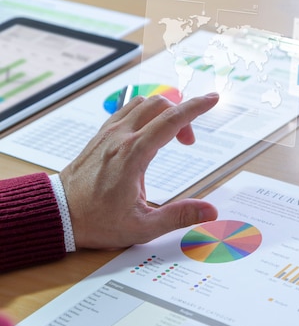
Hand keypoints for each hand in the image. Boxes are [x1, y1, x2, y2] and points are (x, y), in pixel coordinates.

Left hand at [60, 93, 219, 249]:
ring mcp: (108, 134)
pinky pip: (127, 111)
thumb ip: (179, 216)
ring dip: (163, 111)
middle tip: (189, 142)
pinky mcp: (101, 136)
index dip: (196, 108)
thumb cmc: (97, 222)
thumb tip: (210, 211)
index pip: (171, 121)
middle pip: (159, 104)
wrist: (59, 215)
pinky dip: (145, 113)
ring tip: (172, 137)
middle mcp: (120, 138)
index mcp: (132, 155)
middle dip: (182, 114)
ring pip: (141, 103)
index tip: (213, 99)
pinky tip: (149, 133)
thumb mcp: (143, 226)